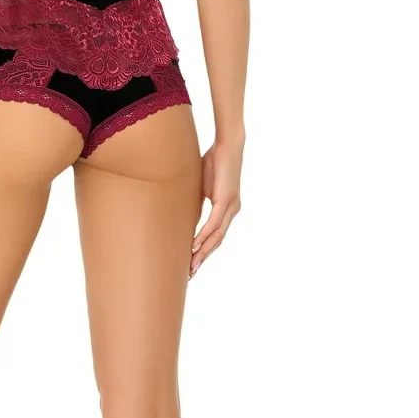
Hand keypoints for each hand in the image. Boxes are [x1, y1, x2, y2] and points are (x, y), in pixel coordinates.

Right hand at [190, 137, 242, 276]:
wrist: (227, 144)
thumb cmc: (214, 161)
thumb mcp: (202, 187)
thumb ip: (198, 203)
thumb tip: (186, 216)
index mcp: (227, 208)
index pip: (215, 235)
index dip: (204, 251)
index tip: (192, 263)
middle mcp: (232, 211)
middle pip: (217, 241)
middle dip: (203, 258)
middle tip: (190, 273)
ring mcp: (231, 207)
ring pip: (216, 237)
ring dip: (203, 253)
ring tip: (191, 266)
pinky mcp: (226, 201)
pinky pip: (213, 224)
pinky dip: (203, 237)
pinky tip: (193, 247)